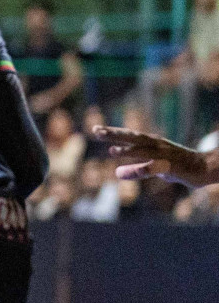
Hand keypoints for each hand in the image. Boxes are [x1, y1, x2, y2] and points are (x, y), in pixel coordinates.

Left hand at [92, 126, 218, 187]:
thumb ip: (136, 169)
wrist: (206, 167)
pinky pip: (156, 168)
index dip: (113, 132)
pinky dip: (143, 169)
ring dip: (128, 150)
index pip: (130, 135)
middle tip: (96, 131)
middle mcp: (158, 146)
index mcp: (153, 144)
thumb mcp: (155, 168)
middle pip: (133, 138)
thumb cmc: (180, 166)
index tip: (96, 129)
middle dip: (115, 134)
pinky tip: (130, 172)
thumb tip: (117, 173)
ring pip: (144, 151)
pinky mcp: (172, 166)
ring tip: (111, 150)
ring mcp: (165, 155)